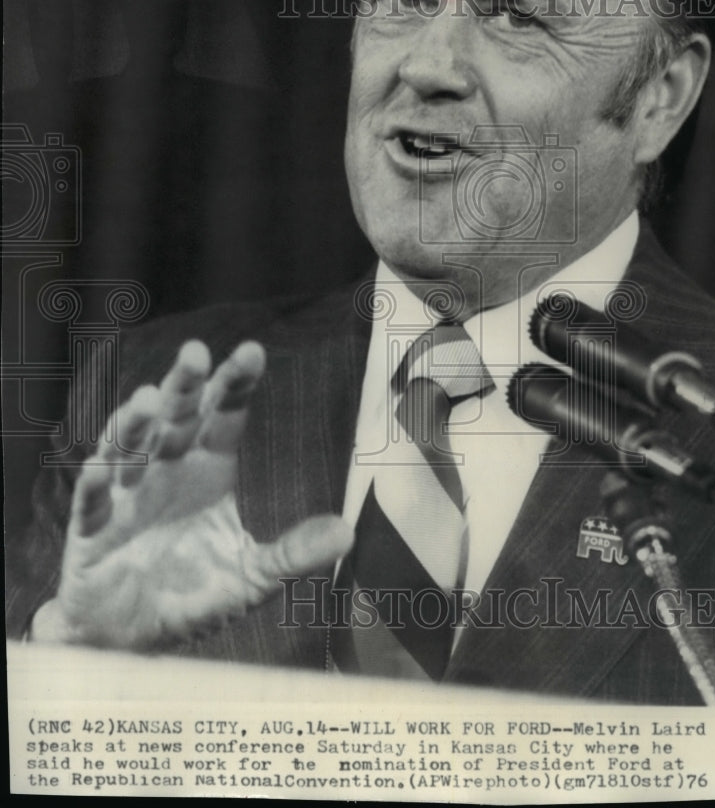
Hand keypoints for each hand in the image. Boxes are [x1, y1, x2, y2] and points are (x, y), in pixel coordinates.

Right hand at [31, 340, 353, 648]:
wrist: (131, 637)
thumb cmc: (191, 595)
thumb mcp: (251, 576)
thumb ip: (292, 552)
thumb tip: (347, 531)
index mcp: (208, 470)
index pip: (224, 417)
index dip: (235, 385)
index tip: (251, 352)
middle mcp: (167, 470)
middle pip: (177, 419)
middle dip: (185, 386)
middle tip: (195, 352)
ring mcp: (126, 495)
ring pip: (129, 448)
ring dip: (135, 424)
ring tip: (147, 400)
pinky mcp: (91, 528)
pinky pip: (91, 502)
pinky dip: (93, 486)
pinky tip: (98, 469)